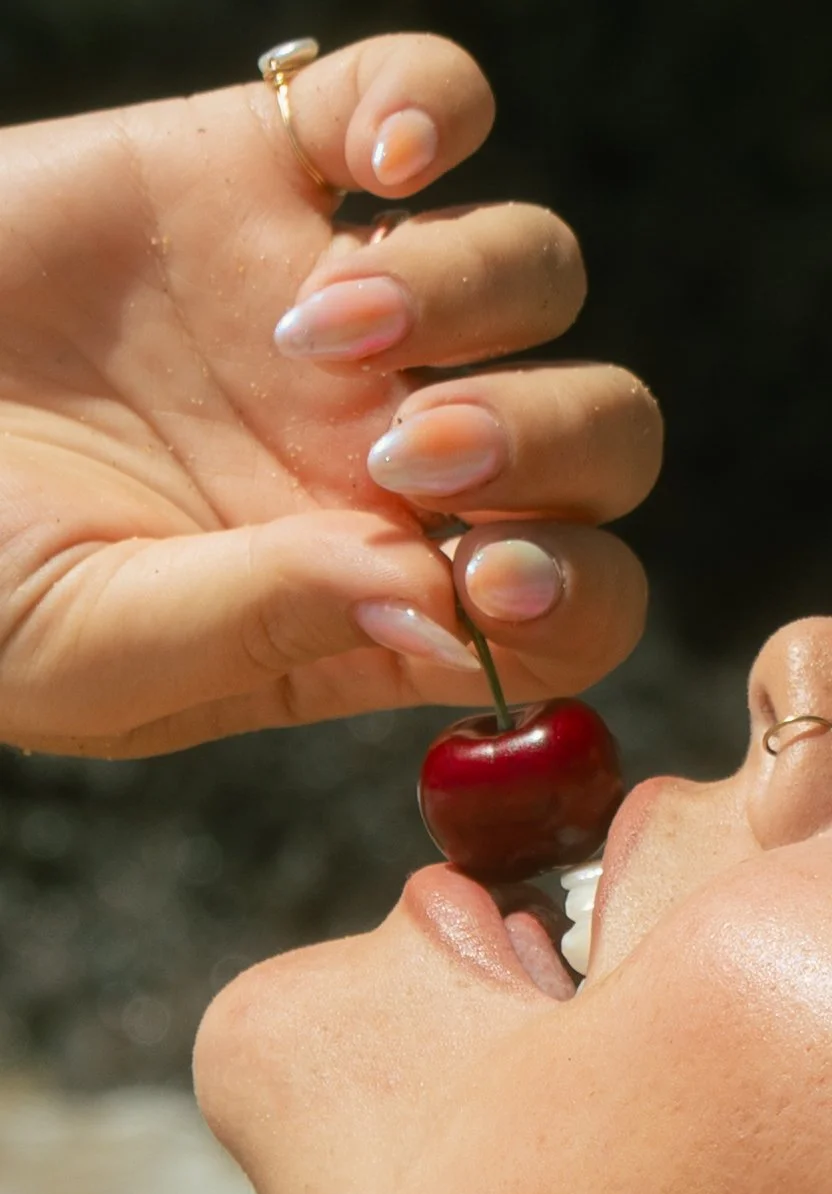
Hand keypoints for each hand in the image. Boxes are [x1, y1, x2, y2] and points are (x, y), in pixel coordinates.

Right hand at [0, 33, 660, 756]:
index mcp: (362, 595)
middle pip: (599, 437)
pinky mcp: (271, 171)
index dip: (575, 596)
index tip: (491, 577)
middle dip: (545, 441)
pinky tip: (365, 165)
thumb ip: (262, 628)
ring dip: (469, 291)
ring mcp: (344, 312)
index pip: (569, 611)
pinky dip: (428, 108)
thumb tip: (437, 607)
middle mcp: (382, 457)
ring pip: (537, 270)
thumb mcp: (86, 644)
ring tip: (308, 327)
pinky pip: (427, 101)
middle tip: (403, 452)